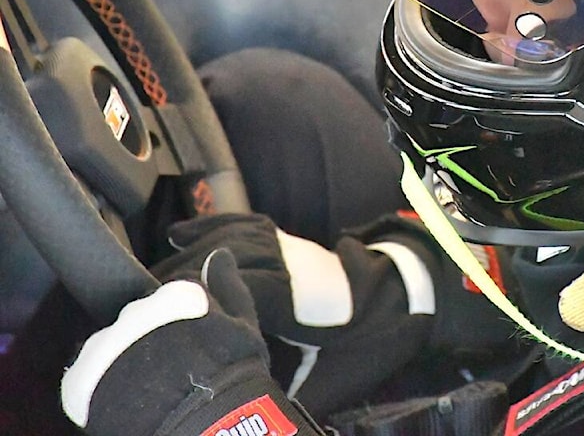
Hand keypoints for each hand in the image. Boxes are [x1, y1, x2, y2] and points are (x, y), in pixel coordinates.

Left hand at [62, 249, 310, 435]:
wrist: (207, 426)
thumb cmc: (231, 377)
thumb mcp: (244, 325)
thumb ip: (227, 286)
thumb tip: (218, 254)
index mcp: (174, 297)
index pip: (171, 298)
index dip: (183, 322)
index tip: (193, 345)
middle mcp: (134, 313)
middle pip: (137, 320)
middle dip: (150, 339)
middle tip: (171, 370)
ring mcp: (104, 346)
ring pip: (110, 347)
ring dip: (123, 362)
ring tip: (148, 391)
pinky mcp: (81, 380)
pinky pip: (85, 379)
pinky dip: (98, 390)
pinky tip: (126, 403)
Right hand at [151, 213, 436, 415]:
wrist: (399, 303)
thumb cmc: (368, 343)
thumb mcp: (334, 376)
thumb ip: (289, 388)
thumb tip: (251, 402)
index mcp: (299, 296)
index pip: (236, 285)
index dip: (196, 296)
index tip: (161, 314)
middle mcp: (289, 261)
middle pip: (222, 258)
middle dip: (180, 278)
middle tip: (143, 305)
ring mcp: (287, 245)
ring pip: (228, 239)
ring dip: (188, 256)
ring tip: (152, 280)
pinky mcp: (285, 239)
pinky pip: (241, 223)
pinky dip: (209, 226)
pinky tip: (179, 235)